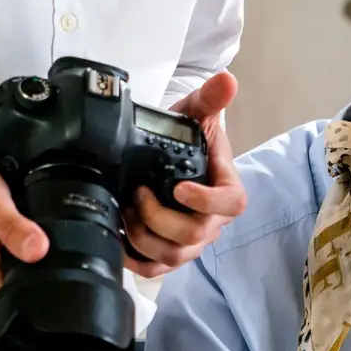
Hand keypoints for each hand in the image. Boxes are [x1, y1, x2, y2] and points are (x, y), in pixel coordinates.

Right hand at [0, 122, 46, 302]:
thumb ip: (15, 231)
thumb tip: (38, 251)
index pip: (18, 305)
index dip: (42, 290)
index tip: (52, 267)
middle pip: (19, 291)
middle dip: (36, 270)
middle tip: (34, 237)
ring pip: (13, 275)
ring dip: (24, 257)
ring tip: (21, 230)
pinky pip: (4, 261)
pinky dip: (14, 247)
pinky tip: (14, 229)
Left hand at [121, 71, 246, 278]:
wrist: (168, 157)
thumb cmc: (187, 139)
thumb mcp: (196, 114)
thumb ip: (210, 99)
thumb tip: (227, 81)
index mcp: (226, 189)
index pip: (231, 204)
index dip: (207, 202)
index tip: (179, 188)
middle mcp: (211, 222)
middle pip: (194, 235)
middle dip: (159, 218)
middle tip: (137, 194)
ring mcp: (191, 242)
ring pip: (173, 256)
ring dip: (144, 235)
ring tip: (125, 211)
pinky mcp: (167, 255)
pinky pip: (155, 269)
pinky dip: (134, 258)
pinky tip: (119, 237)